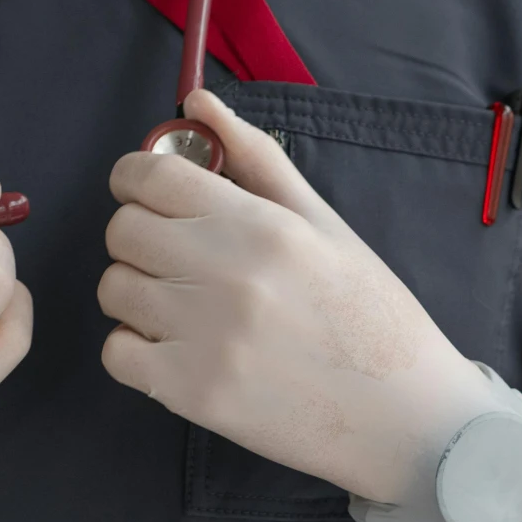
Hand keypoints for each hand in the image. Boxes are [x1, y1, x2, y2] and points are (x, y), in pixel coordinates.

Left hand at [98, 90, 494, 507]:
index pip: (151, 176)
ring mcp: (205, 338)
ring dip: (137, 293)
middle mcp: (226, 275)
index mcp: (261, 225)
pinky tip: (178, 350)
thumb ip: (258, 160)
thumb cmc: (371, 316)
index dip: (136, 177)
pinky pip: (116, 354)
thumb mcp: (326, 226)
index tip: (147, 191)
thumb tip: (198, 104)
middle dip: (139, 235)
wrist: (407, 417)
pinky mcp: (193, 394)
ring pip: (114, 290)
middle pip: (123, 231)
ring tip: (184, 307)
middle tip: (176, 255)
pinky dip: (135, 350)